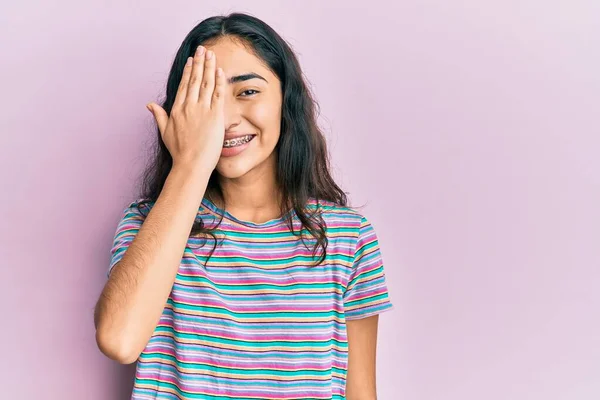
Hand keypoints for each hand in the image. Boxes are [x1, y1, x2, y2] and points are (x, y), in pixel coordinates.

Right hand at [147, 46, 225, 170]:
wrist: (191, 165)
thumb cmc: (180, 152)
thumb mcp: (165, 132)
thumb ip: (159, 116)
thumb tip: (149, 104)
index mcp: (177, 109)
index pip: (184, 85)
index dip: (188, 71)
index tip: (191, 60)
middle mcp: (188, 107)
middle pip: (194, 79)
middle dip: (199, 62)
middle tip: (202, 49)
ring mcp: (202, 110)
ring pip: (206, 83)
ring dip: (209, 67)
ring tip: (212, 54)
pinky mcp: (214, 116)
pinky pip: (217, 94)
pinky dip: (219, 81)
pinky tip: (220, 71)